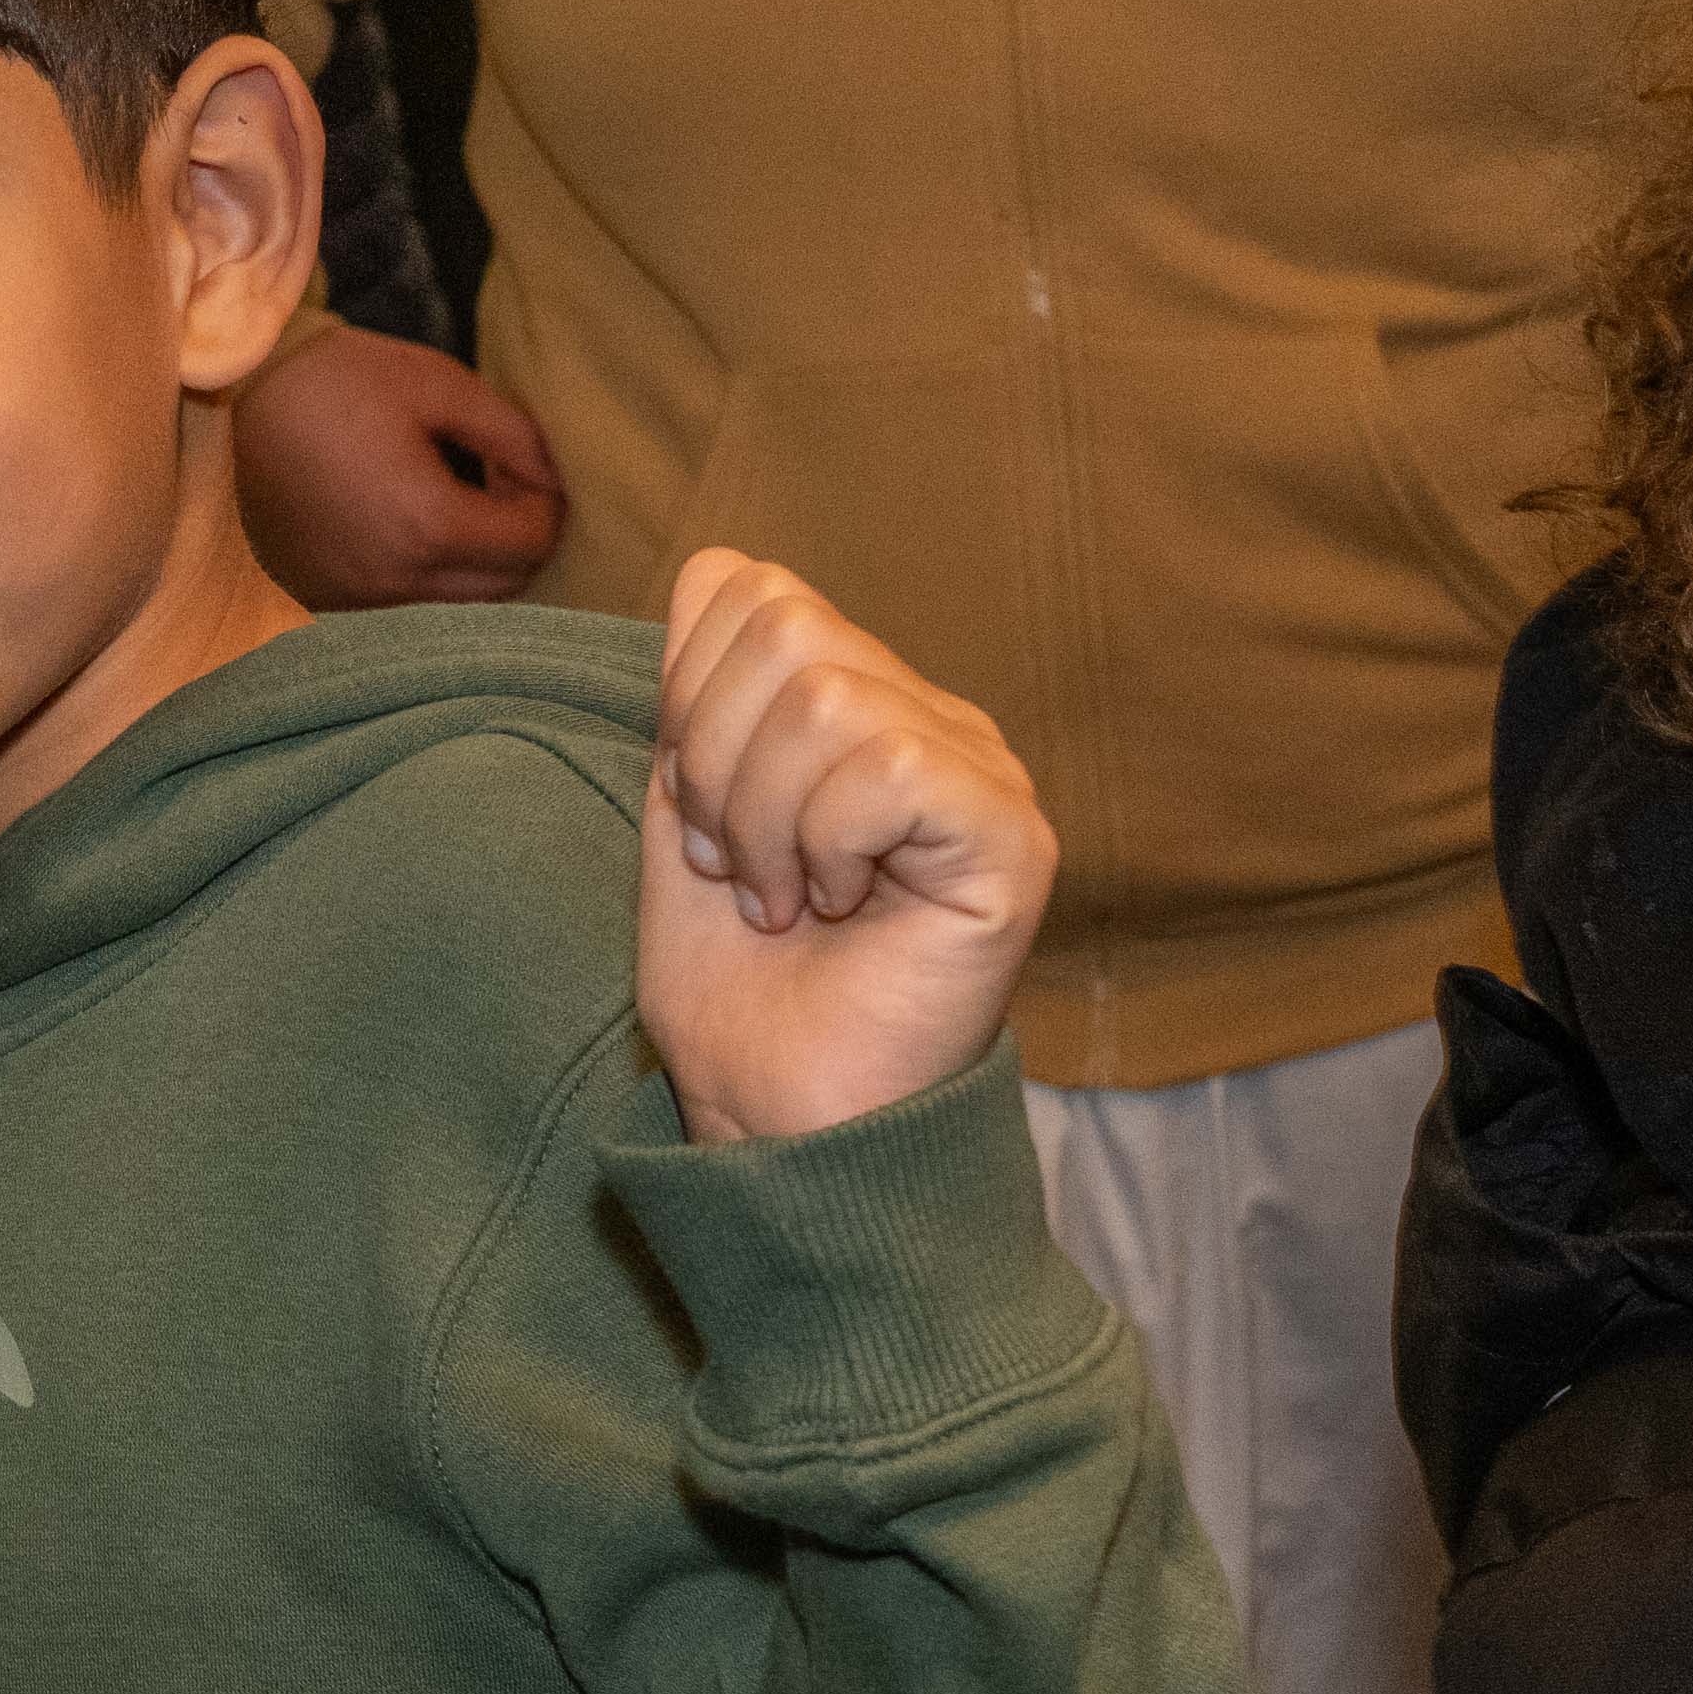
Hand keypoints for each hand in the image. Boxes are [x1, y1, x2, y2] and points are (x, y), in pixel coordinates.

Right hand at [233, 321, 566, 607]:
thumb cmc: (332, 382)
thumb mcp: (435, 384)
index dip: (545, 495)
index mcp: (427, 524)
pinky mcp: (330, 601)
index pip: (532, 540)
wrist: (229, 403)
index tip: (518, 457)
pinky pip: (410, 606)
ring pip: (461, 605)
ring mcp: (359, 600)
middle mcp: (396, 581)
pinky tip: (413, 525)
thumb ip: (510, 431)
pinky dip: (431, 574)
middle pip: (506, 586)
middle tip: (498, 478)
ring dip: (478, 561)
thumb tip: (552, 473)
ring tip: (458, 500)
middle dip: (520, 535)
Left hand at [638, 546, 1049, 1141]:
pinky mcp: (1010, 837)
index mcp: (853, 701)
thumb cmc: (737, 990)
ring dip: (765, 819)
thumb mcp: (683, 816)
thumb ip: (697, 696)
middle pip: (782, 621)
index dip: (682, 689)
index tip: (696, 812)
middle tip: (738, 868)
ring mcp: (980, 772)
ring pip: (826, 696)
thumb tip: (715, 575)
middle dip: (714, 755)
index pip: (747, 584)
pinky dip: (827, 844)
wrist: (779, 1118)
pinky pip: (890, 767)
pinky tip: (840, 909)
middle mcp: (930, 718)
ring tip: (784, 902)